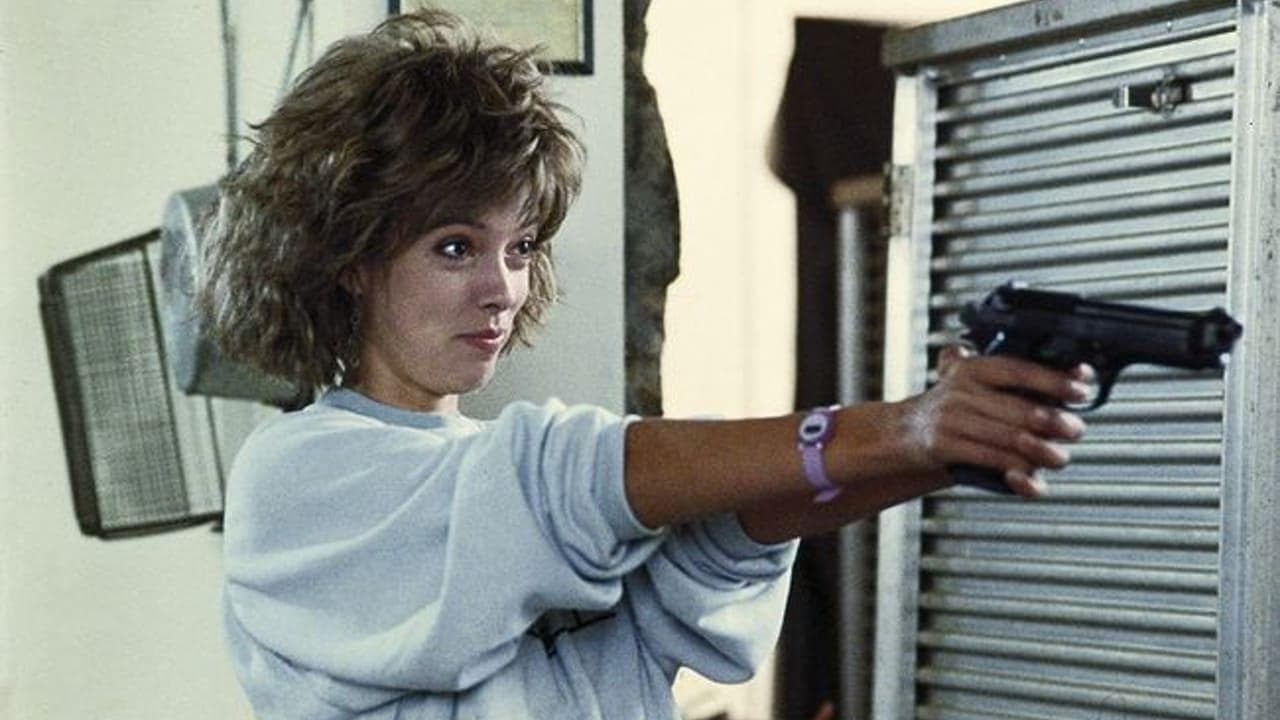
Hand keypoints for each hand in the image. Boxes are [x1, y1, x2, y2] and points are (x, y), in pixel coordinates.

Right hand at [895, 345, 1088, 496]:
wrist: (904, 433)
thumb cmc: (954, 410)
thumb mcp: (979, 385)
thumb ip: (1023, 380)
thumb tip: (1079, 370)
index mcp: (973, 369)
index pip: (1018, 370)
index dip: (1053, 380)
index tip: (1080, 390)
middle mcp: (961, 390)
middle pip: (1020, 409)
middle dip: (1054, 423)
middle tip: (1073, 430)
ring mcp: (951, 418)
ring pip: (1009, 437)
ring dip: (1040, 451)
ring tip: (1057, 456)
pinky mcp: (943, 445)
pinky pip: (989, 458)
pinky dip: (1014, 468)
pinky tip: (1027, 473)